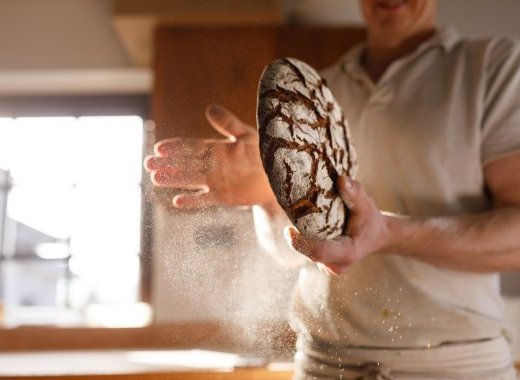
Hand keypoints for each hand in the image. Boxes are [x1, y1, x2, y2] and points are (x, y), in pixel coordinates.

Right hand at [144, 104, 275, 207]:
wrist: (279, 176)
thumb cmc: (265, 152)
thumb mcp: (246, 134)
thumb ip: (228, 123)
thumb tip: (209, 108)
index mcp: (217, 149)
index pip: (191, 147)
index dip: (176, 147)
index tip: (159, 147)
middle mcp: (213, 165)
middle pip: (186, 164)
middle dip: (167, 164)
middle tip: (148, 164)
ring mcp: (217, 181)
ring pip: (191, 180)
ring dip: (174, 179)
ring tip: (155, 178)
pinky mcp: (224, 196)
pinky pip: (206, 199)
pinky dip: (192, 201)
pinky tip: (177, 201)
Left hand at [284, 176, 391, 274]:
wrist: (376, 236)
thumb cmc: (370, 220)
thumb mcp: (366, 205)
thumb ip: (355, 193)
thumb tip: (341, 179)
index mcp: (348, 253)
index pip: (319, 252)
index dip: (301, 243)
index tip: (288, 230)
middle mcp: (336, 265)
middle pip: (309, 252)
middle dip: (298, 235)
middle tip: (291, 213)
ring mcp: (329, 267)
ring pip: (307, 252)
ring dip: (300, 236)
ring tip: (299, 216)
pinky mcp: (322, 264)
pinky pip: (307, 252)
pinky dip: (304, 238)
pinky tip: (306, 225)